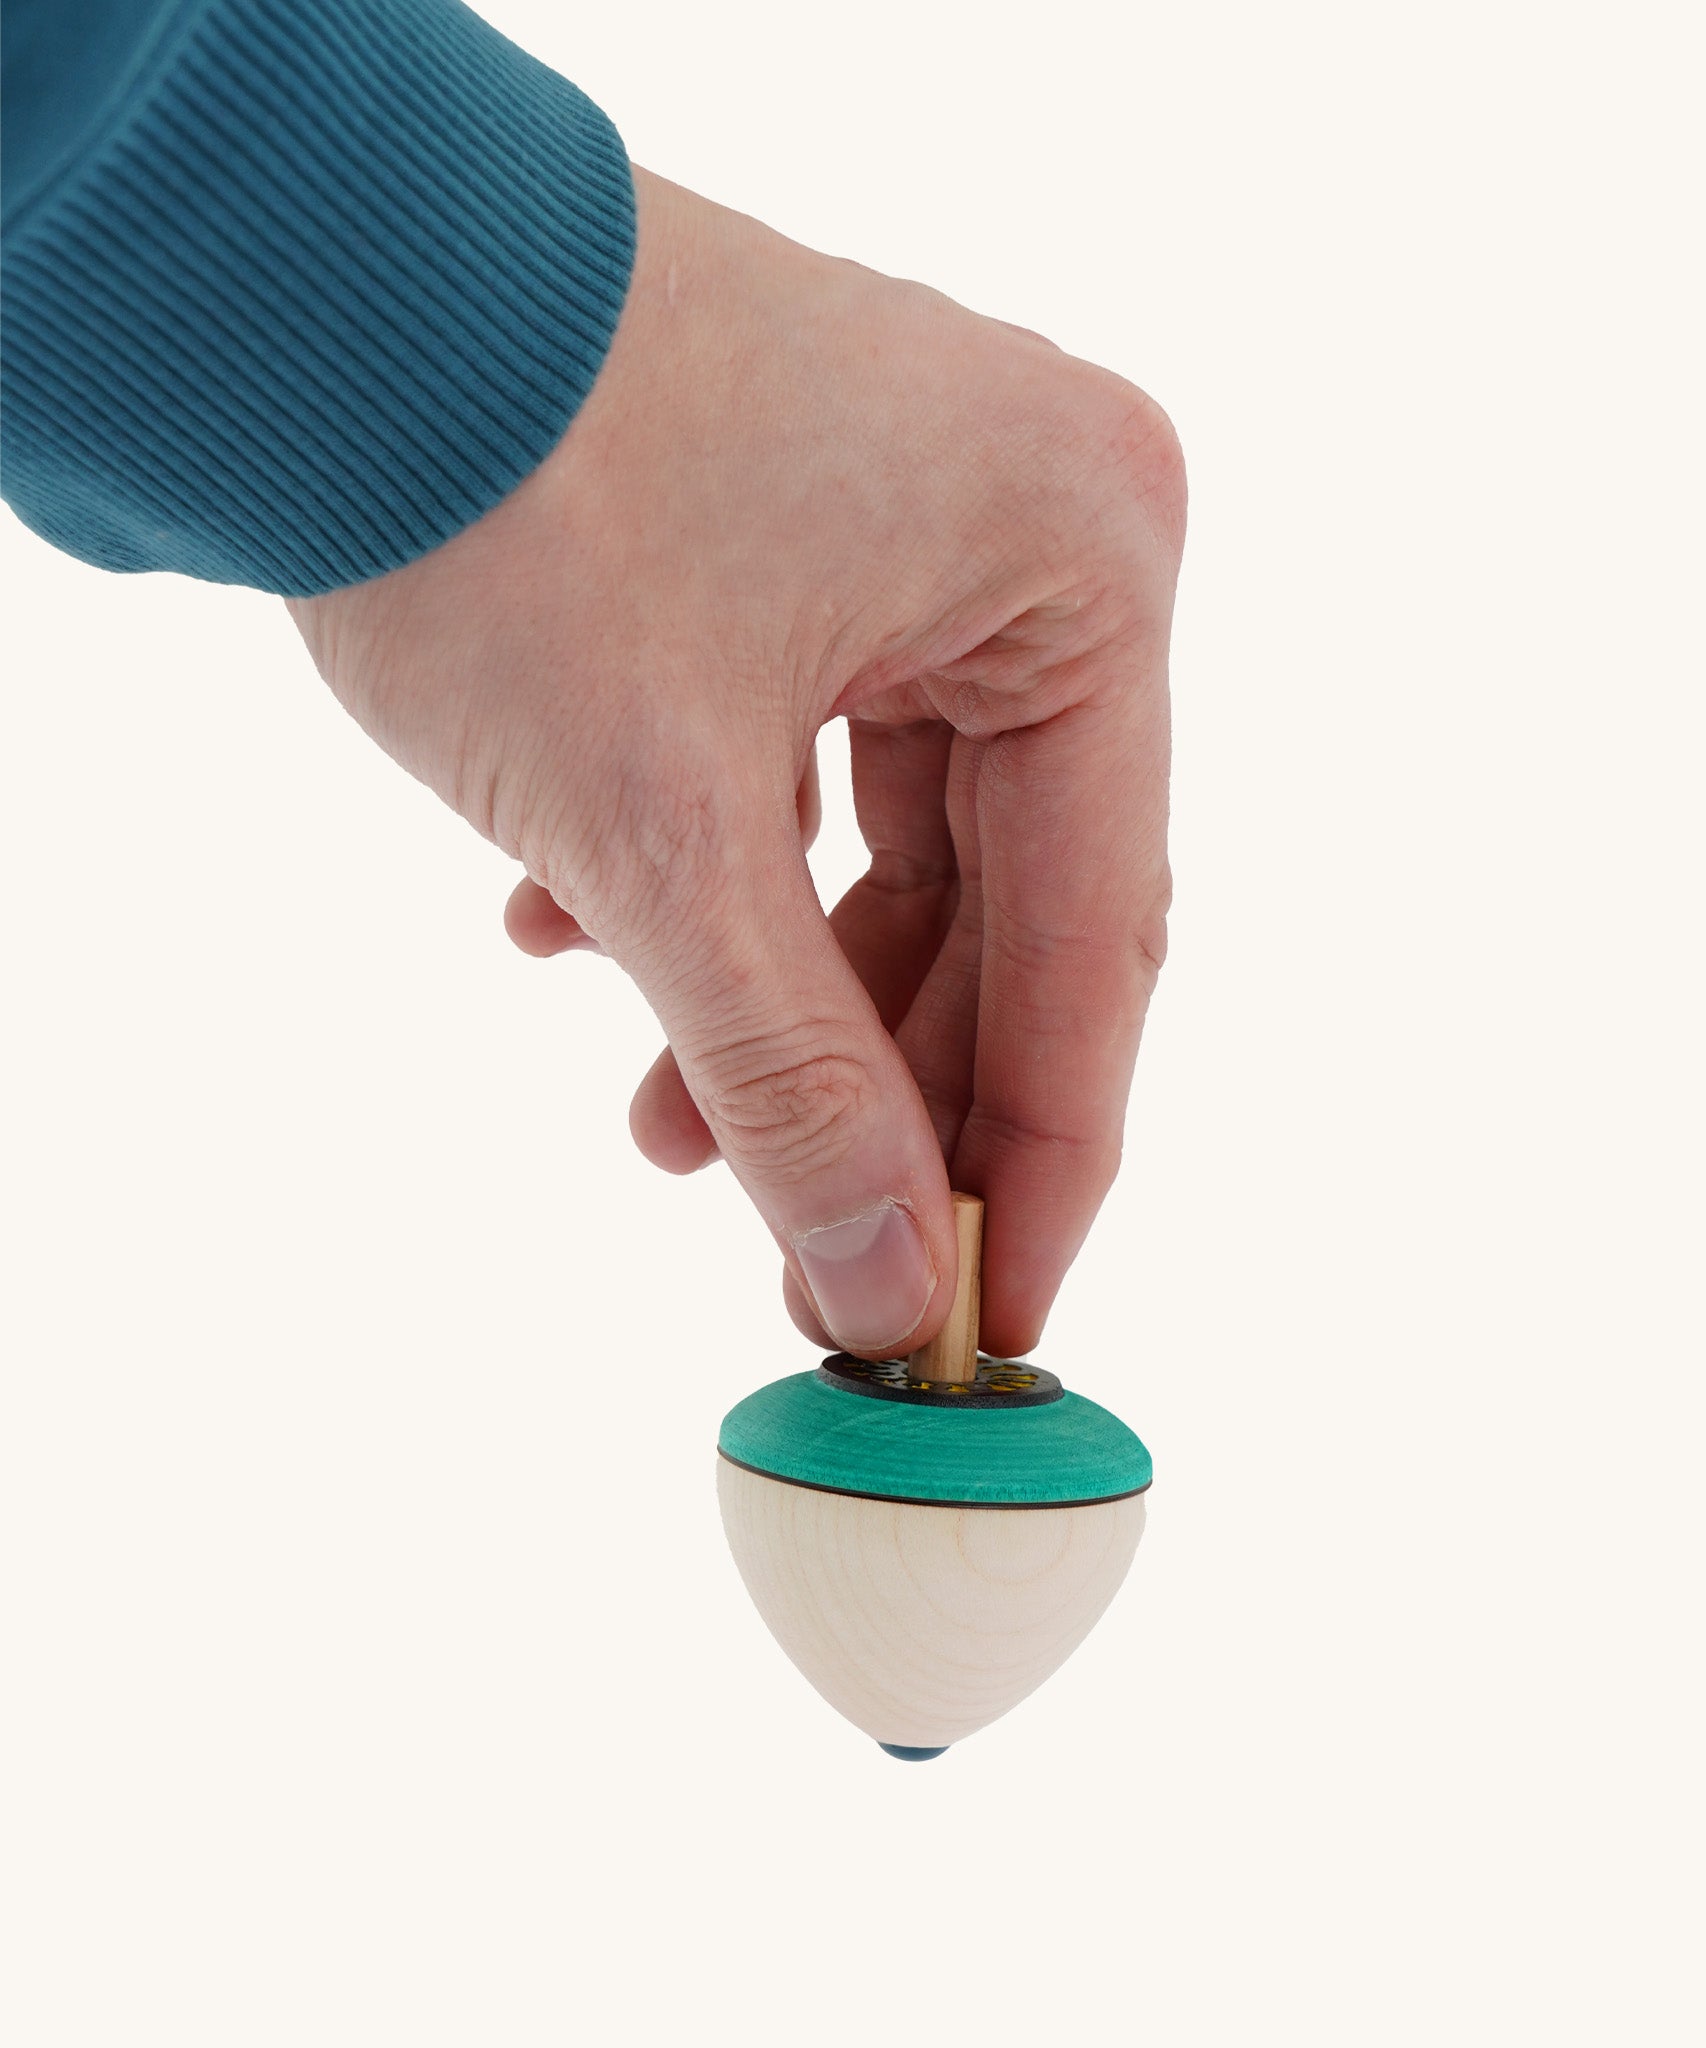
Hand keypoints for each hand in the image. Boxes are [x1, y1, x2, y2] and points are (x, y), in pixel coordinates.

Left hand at [287, 168, 1184, 1360]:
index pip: (1098, 930)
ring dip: (778, 991)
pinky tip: (579, 933)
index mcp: (1087, 560)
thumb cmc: (500, 485)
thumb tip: (880, 1287)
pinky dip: (720, 870)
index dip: (1040, 1152)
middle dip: (882, 1082)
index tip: (993, 1319)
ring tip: (659, 1115)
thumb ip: (792, 1080)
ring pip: (900, 842)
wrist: (299, 274)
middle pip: (1007, 895)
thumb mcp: (661, 830)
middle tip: (812, 1256)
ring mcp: (930, 517)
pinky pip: (818, 756)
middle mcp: (1043, 525)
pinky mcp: (818, 528)